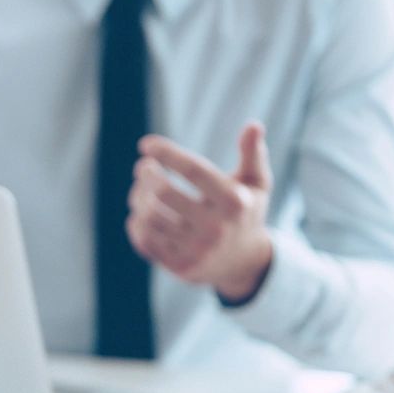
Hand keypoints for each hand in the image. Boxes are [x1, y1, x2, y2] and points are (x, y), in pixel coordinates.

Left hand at [127, 123, 273, 302]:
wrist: (244, 264)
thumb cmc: (245, 212)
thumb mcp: (257, 184)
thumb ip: (253, 154)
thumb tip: (254, 125)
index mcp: (234, 202)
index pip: (193, 170)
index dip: (166, 152)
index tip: (146, 144)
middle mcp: (216, 227)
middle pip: (163, 192)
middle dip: (146, 174)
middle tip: (143, 167)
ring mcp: (197, 250)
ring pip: (149, 216)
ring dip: (137, 197)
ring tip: (140, 189)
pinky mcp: (180, 267)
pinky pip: (145, 240)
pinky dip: (136, 223)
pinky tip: (140, 213)